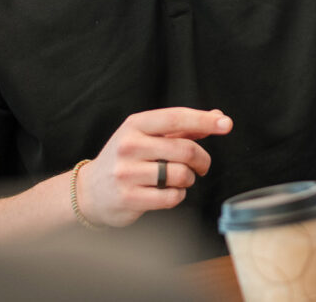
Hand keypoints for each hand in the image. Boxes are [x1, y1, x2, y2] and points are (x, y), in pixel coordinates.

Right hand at [78, 107, 232, 226]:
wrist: (90, 192)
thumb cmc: (126, 160)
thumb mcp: (147, 137)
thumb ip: (182, 128)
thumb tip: (217, 118)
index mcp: (135, 125)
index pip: (176, 118)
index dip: (204, 120)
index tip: (226, 124)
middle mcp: (129, 146)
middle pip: (184, 149)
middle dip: (202, 159)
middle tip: (202, 166)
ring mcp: (127, 173)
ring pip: (180, 174)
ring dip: (188, 179)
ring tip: (179, 180)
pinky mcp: (129, 198)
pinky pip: (171, 197)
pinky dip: (178, 195)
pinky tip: (168, 192)